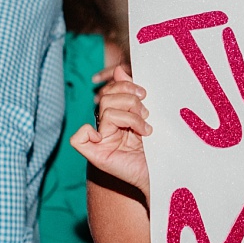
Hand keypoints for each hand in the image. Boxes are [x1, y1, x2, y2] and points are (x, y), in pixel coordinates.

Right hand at [70, 65, 151, 199]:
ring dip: (130, 117)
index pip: (110, 90)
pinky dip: (88, 133)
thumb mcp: (147, 116)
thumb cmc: (158, 147)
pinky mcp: (96, 156)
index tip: (144, 95)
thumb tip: (119, 70)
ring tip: (145, 129)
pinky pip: (78, 139)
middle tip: (146, 114)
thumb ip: (133, 94)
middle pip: (107, 98)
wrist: (165, 173)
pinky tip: (106, 137)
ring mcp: (100, 141)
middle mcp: (106, 127)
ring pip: (105, 111)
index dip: (125, 86)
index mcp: (117, 117)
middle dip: (131, 101)